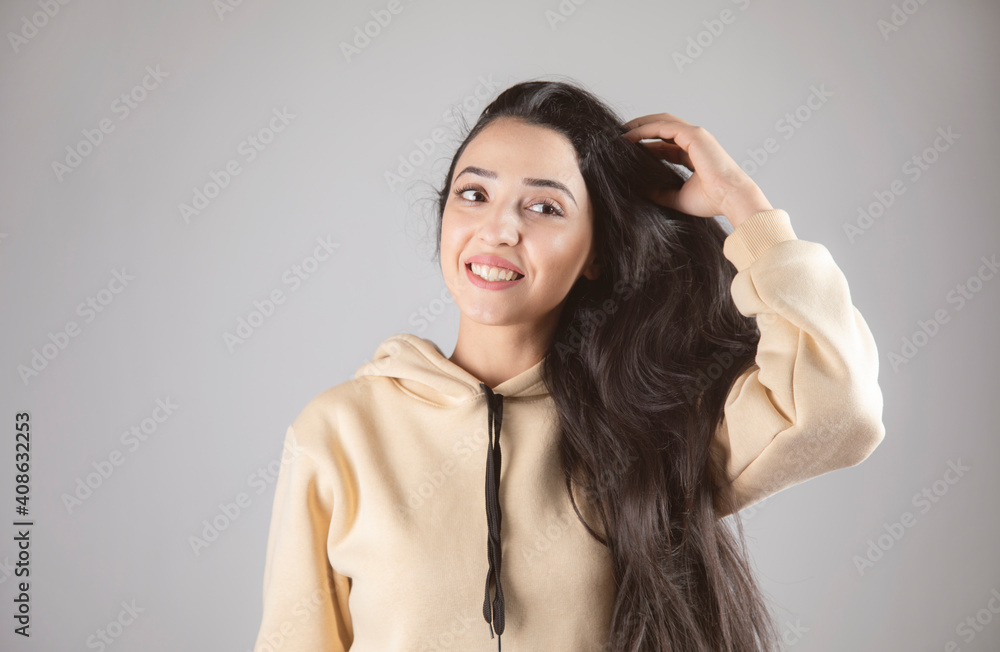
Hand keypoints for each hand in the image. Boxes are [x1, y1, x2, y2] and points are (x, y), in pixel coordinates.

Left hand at [622, 113, 771, 227]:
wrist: (730, 199)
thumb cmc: (711, 201)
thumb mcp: (677, 197)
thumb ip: (659, 192)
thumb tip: (639, 190)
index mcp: (692, 154)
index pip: (663, 144)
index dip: (644, 145)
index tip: (624, 151)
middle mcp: (694, 141)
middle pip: (661, 128)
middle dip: (639, 129)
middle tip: (618, 137)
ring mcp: (695, 135)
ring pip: (661, 122)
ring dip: (638, 126)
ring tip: (619, 134)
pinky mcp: (694, 135)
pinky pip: (663, 127)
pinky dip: (644, 129)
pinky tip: (628, 137)